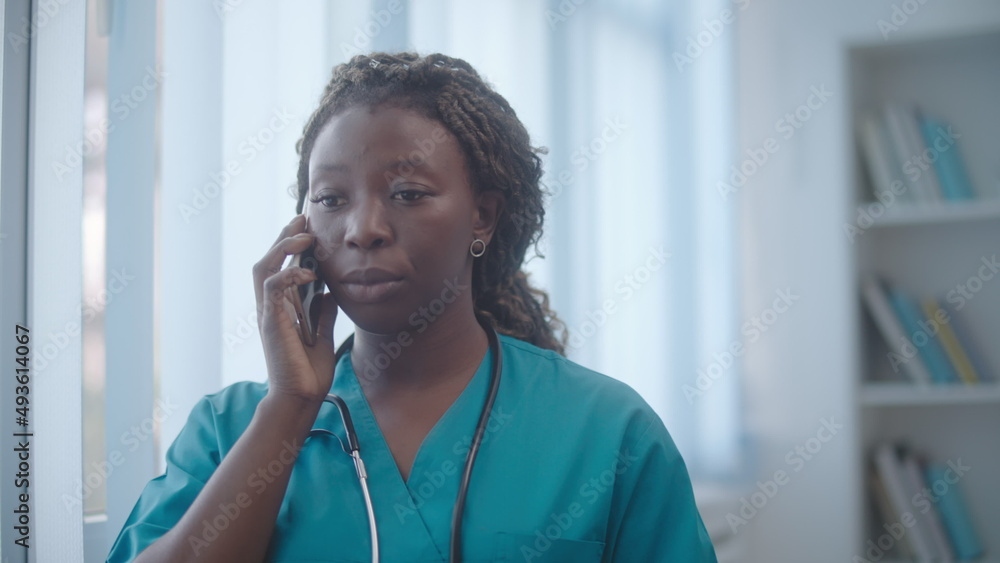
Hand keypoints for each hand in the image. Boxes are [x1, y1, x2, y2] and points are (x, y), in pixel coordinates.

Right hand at [253, 214, 338, 402]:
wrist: (301, 396)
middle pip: (267, 260)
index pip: (279, 267)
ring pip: (263, 267)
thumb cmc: (308, 370)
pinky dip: (289, 274)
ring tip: (304, 236)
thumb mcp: (322, 333)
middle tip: (303, 219)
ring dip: (282, 247)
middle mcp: (269, 307)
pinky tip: (310, 273)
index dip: (290, 245)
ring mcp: (267, 313)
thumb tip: (327, 293)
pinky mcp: (270, 321)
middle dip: (284, 237)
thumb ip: (322, 312)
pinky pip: (273, 287)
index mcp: (280, 308)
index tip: (309, 227)